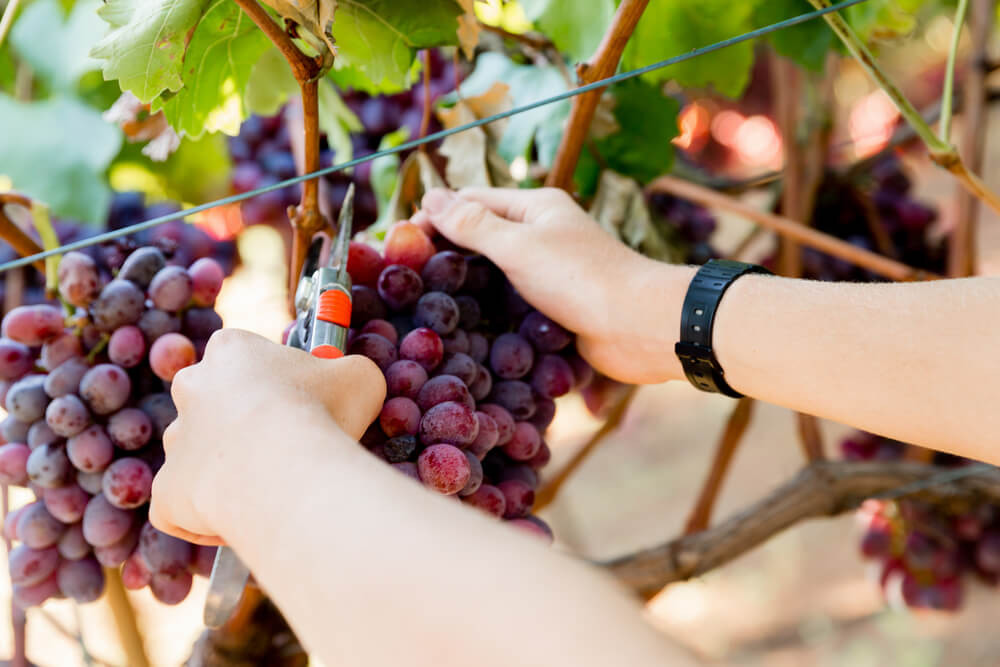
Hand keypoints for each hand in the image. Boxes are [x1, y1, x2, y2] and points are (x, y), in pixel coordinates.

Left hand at [149, 329, 385, 544]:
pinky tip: (242, 520)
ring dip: (227, 470)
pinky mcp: (167, 491)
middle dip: (242, 425)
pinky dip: (205, 517)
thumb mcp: (359, 376)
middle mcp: (192, 389)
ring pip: (199, 455)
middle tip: (284, 447)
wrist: (284, 469)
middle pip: (214, 405)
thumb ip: (350, 372)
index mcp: (230, 351)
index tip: (301, 403)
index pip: (244, 360)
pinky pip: (182, 506)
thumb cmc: (320, 413)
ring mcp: (175, 442)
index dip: (275, 383)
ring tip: (270, 488)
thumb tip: (352, 381)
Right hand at [413, 187, 691, 383]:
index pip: (472, 201)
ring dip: (467, 285)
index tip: (399, 243)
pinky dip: (491, 311)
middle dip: (446, 252)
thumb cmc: (581, 278)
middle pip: (483, 237)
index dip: (434, 216)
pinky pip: (514, 303)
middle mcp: (543, 235)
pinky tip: (467, 327)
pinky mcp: (557, 305)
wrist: (639, 326)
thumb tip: (430, 197)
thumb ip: (473, 224)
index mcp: (536, 207)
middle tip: (406, 277)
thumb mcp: (519, 245)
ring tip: (425, 305)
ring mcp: (551, 272)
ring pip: (497, 273)